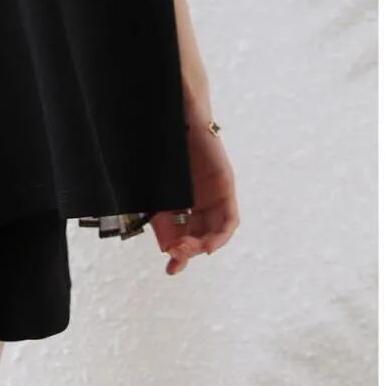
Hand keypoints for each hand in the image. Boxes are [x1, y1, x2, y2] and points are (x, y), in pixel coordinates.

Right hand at [151, 122, 239, 274]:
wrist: (171, 116)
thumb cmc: (157, 149)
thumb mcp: (156, 194)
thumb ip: (162, 221)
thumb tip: (169, 253)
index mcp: (179, 199)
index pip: (183, 234)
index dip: (179, 254)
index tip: (171, 270)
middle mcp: (199, 199)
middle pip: (201, 236)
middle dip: (189, 250)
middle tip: (176, 256)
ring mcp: (214, 193)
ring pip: (217, 231)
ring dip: (204, 246)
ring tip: (188, 249)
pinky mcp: (225, 186)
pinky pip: (230, 219)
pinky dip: (221, 234)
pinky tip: (209, 243)